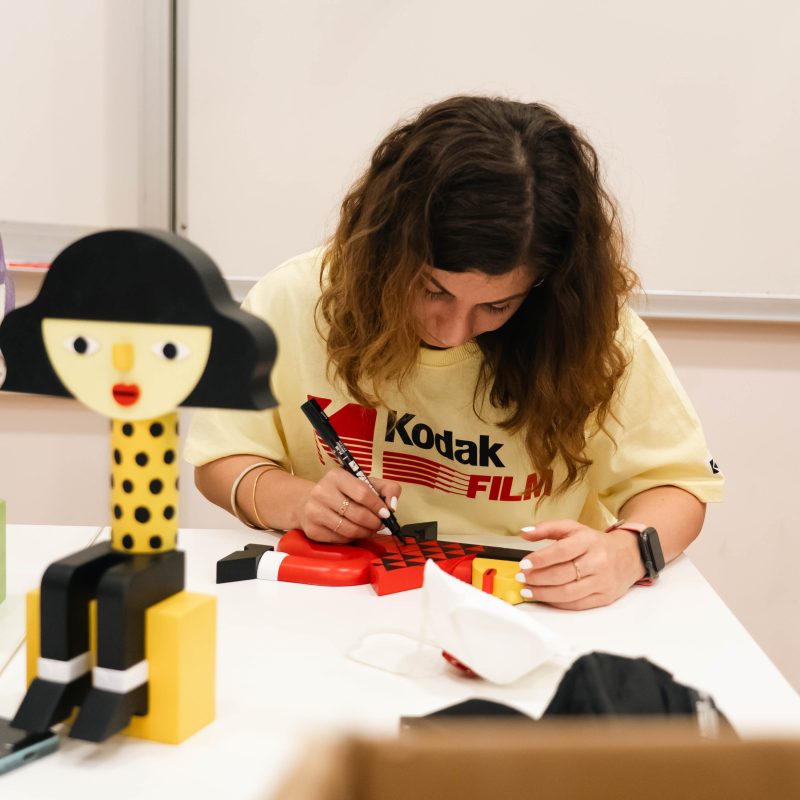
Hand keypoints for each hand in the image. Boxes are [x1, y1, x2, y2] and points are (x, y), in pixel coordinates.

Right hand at [299, 470, 401, 543]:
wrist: (311, 502)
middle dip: (374, 523)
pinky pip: (339, 540)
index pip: (363, 493)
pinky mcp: (312, 530)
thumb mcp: (366, 483)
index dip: (378, 506)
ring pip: (349, 530)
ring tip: (369, 529)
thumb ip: (387, 489)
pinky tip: (353, 532)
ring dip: (365, 533)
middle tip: (379, 525)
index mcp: (336, 476)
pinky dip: (351, 539)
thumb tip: (392, 506)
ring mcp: (314, 512)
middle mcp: (321, 491)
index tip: (386, 513)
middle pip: (357, 514)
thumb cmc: (344, 493)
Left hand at [516, 520, 643, 609]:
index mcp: (588, 541)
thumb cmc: (594, 543)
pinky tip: (544, 598)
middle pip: (562, 574)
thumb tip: (524, 532)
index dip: (540, 559)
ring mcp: (602, 581)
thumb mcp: (572, 528)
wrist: (627, 556)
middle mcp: (597, 561)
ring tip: (528, 590)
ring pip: (568, 592)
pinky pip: (577, 604)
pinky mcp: (604, 597)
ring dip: (543, 594)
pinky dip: (557, 603)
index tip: (524, 564)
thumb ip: (547, 529)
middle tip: (522, 578)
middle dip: (537, 578)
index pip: (561, 551)